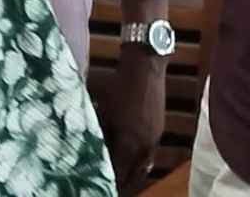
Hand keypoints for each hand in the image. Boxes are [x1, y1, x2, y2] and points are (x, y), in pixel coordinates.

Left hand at [95, 54, 166, 191]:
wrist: (146, 65)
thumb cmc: (119, 86)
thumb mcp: (103, 112)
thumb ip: (99, 135)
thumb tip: (91, 151)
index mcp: (130, 141)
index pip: (119, 173)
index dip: (110, 182)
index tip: (100, 187)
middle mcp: (145, 144)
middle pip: (135, 174)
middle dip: (124, 184)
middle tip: (112, 188)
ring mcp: (155, 136)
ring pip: (145, 165)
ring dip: (134, 174)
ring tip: (122, 179)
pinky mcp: (159, 128)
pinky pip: (150, 153)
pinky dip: (140, 161)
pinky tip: (131, 158)